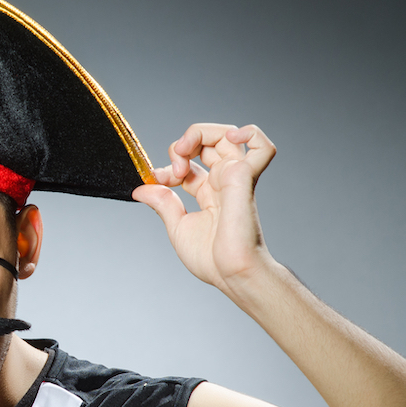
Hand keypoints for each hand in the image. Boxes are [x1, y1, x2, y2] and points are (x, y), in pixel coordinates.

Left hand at [132, 123, 276, 296]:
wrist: (230, 273)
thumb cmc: (211, 259)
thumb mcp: (177, 226)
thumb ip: (162, 203)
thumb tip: (141, 189)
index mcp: (209, 193)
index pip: (189, 164)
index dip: (170, 165)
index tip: (156, 179)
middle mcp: (223, 181)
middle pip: (207, 142)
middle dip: (182, 145)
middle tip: (173, 167)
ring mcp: (236, 177)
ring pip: (229, 134)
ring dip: (201, 133)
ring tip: (184, 151)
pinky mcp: (245, 178)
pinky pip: (264, 147)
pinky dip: (251, 134)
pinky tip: (231, 139)